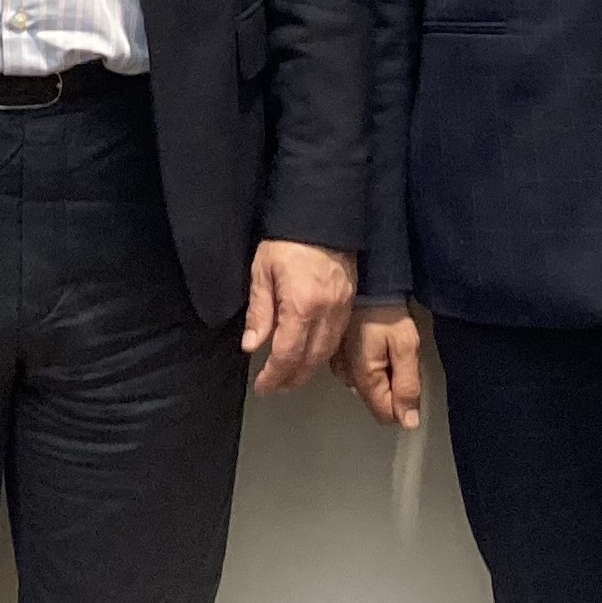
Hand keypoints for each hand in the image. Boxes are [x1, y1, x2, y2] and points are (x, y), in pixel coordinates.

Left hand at [244, 240, 356, 394]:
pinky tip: (310, 355)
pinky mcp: (350, 303)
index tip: (263, 386)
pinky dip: (323, 353)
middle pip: (311, 360)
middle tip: (275, 387)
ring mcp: (342, 309)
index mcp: (302, 305)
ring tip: (290, 377)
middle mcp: (327, 312)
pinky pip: (338, 338)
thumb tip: (252, 346)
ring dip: (308, 369)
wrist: (323, 216)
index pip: (288, 354)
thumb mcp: (263, 272)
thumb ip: (259, 312)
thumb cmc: (288, 241)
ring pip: (327, 352)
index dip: (274, 375)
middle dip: (292, 378)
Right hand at [335, 305, 423, 427]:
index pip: (385, 414)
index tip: (410, 379)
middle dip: (392, 389)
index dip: (403, 405)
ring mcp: (339, 367)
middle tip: (400, 359)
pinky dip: (370, 367)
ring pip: (366, 389)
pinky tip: (376, 346)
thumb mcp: (406, 346)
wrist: (365, 284)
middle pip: (376, 402)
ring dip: (381, 377)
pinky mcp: (336, 356)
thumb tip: (408, 422)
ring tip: (388, 349)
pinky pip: (357, 374)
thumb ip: (407, 385)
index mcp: (364, 378)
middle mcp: (346, 378)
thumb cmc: (387, 313)